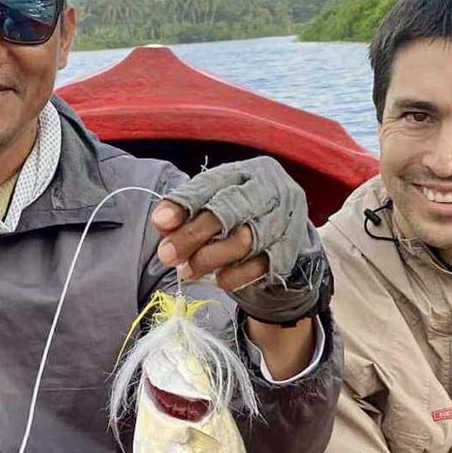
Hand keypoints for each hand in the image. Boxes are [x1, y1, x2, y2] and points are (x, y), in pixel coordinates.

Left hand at [152, 158, 327, 323]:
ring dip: (210, 259)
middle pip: (228, 211)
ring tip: (188, 272)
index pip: (210, 184)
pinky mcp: (291, 249)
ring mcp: (283, 220)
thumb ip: (187, 210)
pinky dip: (235, 276)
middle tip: (167, 256)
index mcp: (245, 172)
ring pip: (245, 241)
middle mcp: (268, 190)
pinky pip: (261, 267)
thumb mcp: (214, 202)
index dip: (184, 203)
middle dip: (193, 235)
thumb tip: (162, 224)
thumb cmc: (240, 214)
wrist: (286, 232)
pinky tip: (218, 280)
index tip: (161, 222)